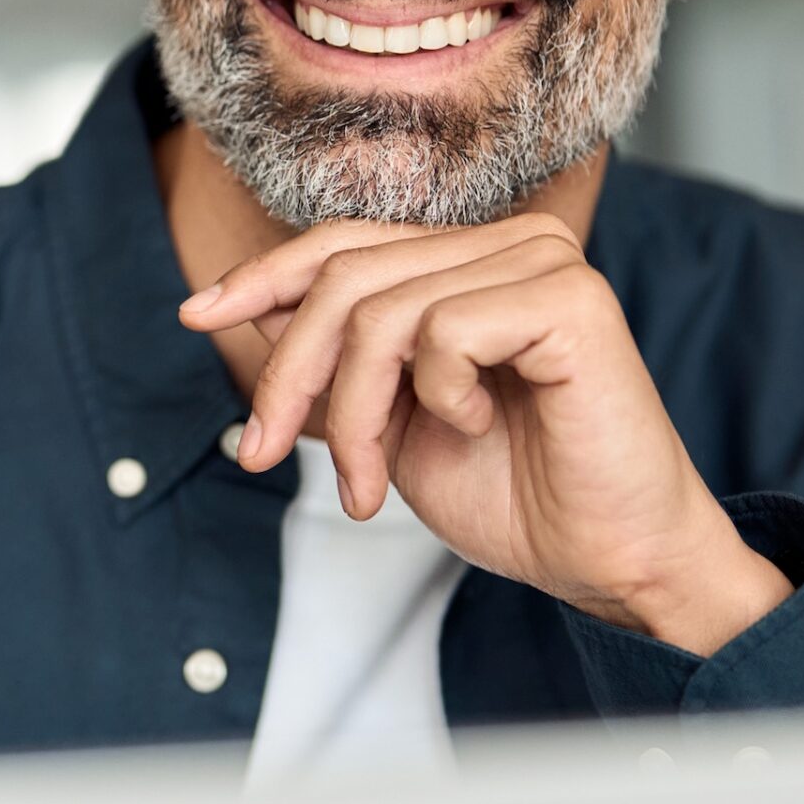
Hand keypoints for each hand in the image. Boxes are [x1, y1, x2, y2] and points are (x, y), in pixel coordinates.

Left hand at [180, 214, 790, 656]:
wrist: (607, 560)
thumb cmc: (516, 495)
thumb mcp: (389, 422)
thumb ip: (336, 361)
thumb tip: (245, 307)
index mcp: (471, 261)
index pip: (343, 244)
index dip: (263, 277)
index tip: (197, 315)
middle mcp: (509, 243)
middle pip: (346, 277)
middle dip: (290, 374)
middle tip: (267, 454)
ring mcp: (543, 260)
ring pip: (382, 311)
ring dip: (356, 415)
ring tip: (373, 483)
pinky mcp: (570, 296)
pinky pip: (443, 331)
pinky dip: (438, 396)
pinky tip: (480, 423)